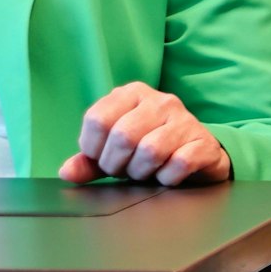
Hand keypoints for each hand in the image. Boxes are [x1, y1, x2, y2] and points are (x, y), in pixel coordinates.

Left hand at [58, 82, 231, 186]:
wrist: (199, 154)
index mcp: (130, 94)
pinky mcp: (204, 141)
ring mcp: (184, 119)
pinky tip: (167, 176)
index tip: (101, 159)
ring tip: (144, 172)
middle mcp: (158, 100)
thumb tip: (66, 173)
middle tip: (123, 170)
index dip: (93, 148)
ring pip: (151, 150)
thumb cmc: (148, 148)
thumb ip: (88, 160)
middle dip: (116, 164)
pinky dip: (167, 178)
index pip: (97, 119)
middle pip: (123, 136)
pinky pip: (179, 163)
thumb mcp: (113, 150)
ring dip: (141, 172)